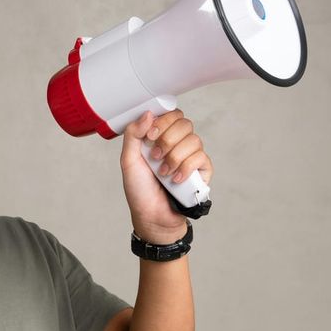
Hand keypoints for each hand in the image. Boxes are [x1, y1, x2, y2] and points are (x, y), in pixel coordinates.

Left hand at [118, 108, 213, 243]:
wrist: (151, 216)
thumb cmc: (140, 191)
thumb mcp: (128, 160)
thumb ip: (133, 134)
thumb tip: (148, 114)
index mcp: (160, 137)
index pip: (171, 114)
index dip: (162, 121)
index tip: (150, 135)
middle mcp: (177, 144)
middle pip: (184, 123)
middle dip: (167, 140)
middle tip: (155, 157)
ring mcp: (191, 156)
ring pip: (193, 140)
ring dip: (174, 157)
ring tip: (163, 173)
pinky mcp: (202, 171)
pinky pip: (201, 158)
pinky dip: (186, 169)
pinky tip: (175, 180)